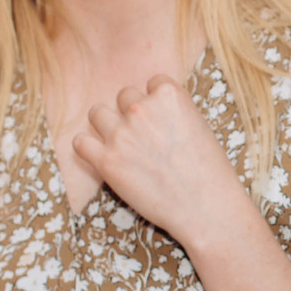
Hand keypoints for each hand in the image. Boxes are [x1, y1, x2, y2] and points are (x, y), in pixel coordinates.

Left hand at [70, 75, 252, 255]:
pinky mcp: (106, 161)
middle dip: (132, 113)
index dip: (156, 102)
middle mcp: (141, 109)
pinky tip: (103, 157)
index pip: (152, 82)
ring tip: (123, 145)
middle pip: (124, 96)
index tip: (162, 120)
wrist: (206, 207)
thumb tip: (153, 111)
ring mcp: (121, 134)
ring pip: (97, 113)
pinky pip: (80, 142)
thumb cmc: (210, 171)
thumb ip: (172, 112)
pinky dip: (88, 148)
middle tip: (145, 137)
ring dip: (107, 126)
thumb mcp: (199, 126)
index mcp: (169, 96)